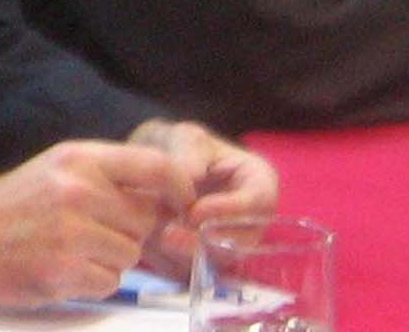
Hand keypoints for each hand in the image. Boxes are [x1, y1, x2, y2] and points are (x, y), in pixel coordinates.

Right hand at [0, 139, 196, 308]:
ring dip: (109, 259)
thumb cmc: (10, 206)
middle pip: (145, 218)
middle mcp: (78, 190)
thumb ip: (106, 177)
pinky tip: (62, 268)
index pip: (155, 166)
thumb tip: (166, 198)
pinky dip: (92, 281)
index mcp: (78, 158)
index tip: (184, 204)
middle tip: (92, 232)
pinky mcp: (64, 270)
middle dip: (128, 231)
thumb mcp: (56, 171)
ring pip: (130, 253)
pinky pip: (110, 282)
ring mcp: (71, 232)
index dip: (180, 188)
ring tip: (71, 249)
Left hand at [124, 119, 279, 276]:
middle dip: (207, 240)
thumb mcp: (185, 137)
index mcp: (258, 183)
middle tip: (170, 233)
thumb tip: (190, 177)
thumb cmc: (179, 147)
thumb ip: (190, 152)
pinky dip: (172, 262)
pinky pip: (195, 271)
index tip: (195, 211)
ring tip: (157, 238)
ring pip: (217, 261)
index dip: (229, 210)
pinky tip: (150, 245)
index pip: (258, 202)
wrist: (155, 168)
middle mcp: (251, 220)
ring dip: (186, 254)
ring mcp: (230, 244)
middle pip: (243, 241)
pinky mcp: (204, 262)